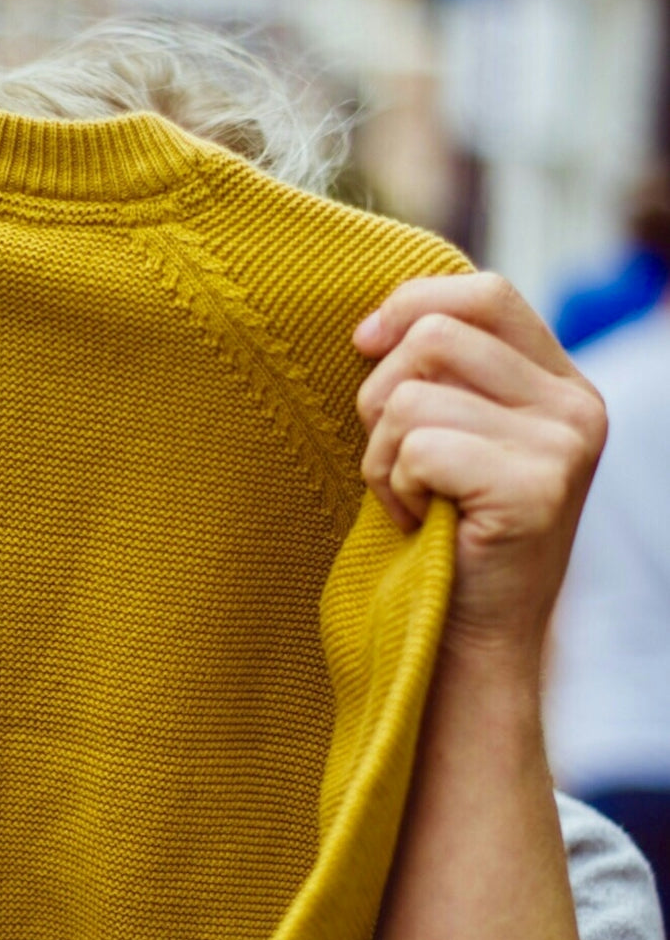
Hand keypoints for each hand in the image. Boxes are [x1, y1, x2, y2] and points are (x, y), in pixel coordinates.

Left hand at [353, 273, 606, 666]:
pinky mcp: (535, 488)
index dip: (411, 303)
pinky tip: (420, 523)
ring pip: (413, 394)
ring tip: (413, 501)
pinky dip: (394, 487)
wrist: (463, 646)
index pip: (486, 293)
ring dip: (383, 455)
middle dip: (381, 398)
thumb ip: (439, 373)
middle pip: (435, 336)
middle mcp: (576, 407)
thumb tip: (374, 322)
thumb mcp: (448, 437)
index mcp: (560, 385)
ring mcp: (563, 446)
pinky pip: (417, 446)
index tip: (363, 345)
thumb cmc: (438, 539)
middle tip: (397, 465)